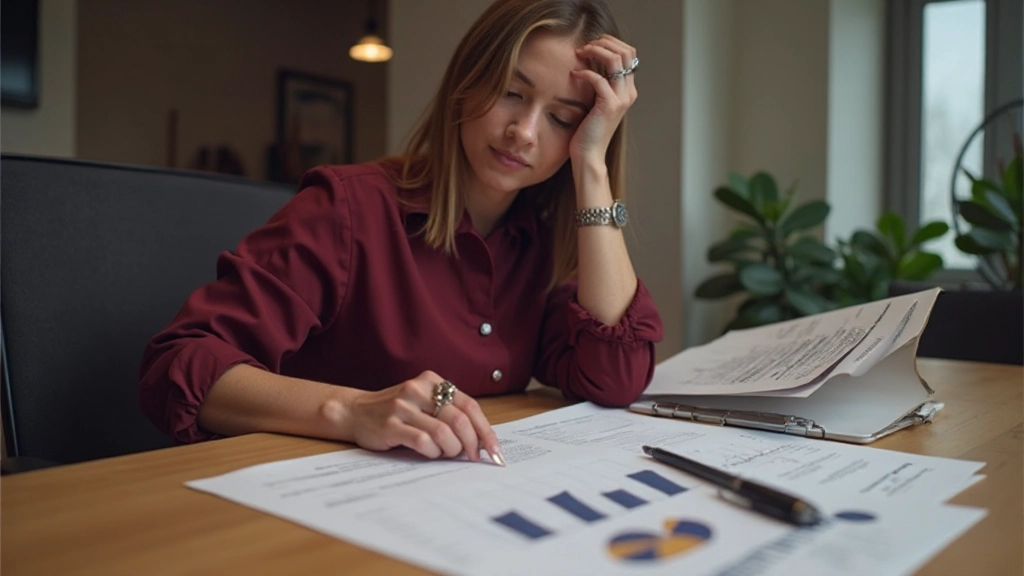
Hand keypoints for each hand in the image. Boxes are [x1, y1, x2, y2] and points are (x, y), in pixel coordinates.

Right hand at [332, 370, 501, 462]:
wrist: (356, 412)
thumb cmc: (397, 411)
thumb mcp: (424, 402)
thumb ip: (449, 413)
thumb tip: (482, 440)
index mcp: (432, 381)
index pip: (469, 406)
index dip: (486, 430)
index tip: (495, 450)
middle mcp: (418, 390)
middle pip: (459, 420)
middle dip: (471, 444)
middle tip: (472, 457)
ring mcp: (403, 407)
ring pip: (444, 432)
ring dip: (451, 449)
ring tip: (447, 454)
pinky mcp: (390, 425)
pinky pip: (423, 442)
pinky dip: (433, 452)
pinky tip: (430, 453)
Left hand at [569, 35, 637, 163]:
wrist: (589, 155)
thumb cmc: (588, 130)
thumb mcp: (596, 102)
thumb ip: (599, 84)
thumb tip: (589, 61)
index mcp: (628, 89)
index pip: (629, 53)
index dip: (611, 43)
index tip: (591, 45)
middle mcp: (629, 92)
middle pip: (626, 51)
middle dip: (604, 42)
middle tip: (585, 46)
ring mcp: (621, 98)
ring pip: (616, 60)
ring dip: (596, 51)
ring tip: (580, 53)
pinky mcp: (610, 105)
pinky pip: (599, 79)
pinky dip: (585, 72)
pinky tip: (574, 74)